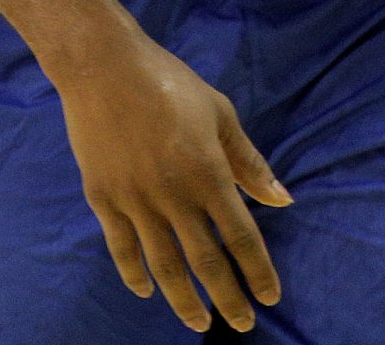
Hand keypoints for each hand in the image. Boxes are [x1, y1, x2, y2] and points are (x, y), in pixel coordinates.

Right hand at [54, 25, 290, 333]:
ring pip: (164, 266)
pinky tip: (147, 291)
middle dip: (228, 298)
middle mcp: (172, 194)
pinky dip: (135, 275)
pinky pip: (122, 249)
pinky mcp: (103, 198)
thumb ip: (248, 161)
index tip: (270, 298)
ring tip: (200, 323)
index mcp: (207, 171)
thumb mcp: (219, 113)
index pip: (240, 235)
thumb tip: (281, 200)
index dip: (258, 271)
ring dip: (184, 301)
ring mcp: (135, 200)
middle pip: (205, 261)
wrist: (103, 66)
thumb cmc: (169, 82)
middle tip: (244, 326)